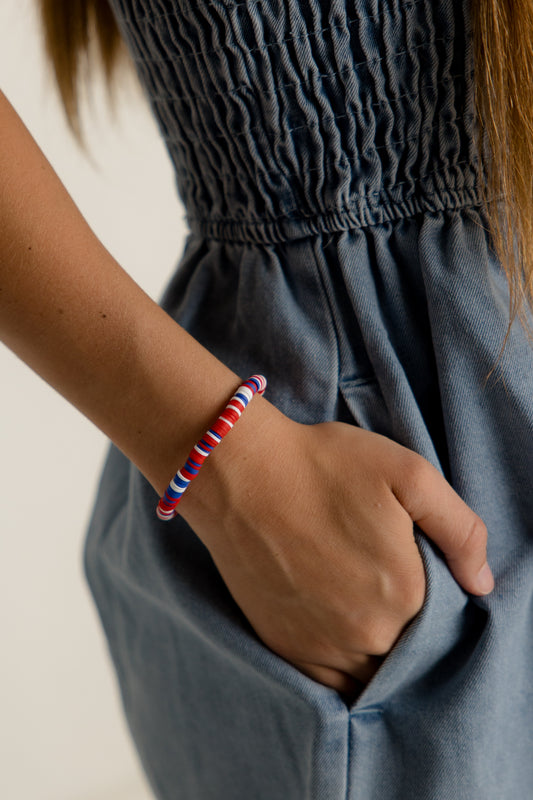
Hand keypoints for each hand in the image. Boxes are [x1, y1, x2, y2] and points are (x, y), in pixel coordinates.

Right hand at [181, 403, 493, 695]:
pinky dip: (344, 671)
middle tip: (386, 581)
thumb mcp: (409, 474)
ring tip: (364, 608)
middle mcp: (368, 633)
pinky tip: (342, 638)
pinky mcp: (285, 646)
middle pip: (409, 649)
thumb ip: (460, 530)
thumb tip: (482, 584)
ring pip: (372, 672)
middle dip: (410, 626)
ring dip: (379, 653)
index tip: (418, 570)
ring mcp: (323, 646)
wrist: (241, 472)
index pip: (446, 621)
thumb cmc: (324, 465)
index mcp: (406, 593)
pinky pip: (330, 685)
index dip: (438, 598)